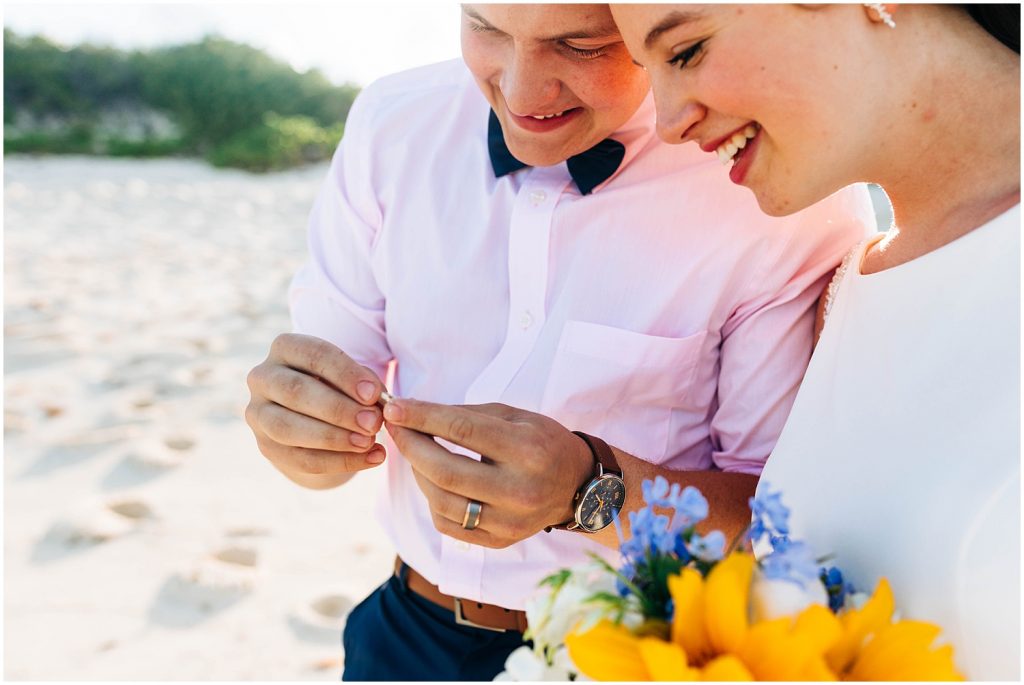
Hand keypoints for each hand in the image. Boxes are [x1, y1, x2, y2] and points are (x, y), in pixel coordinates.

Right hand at [245, 333, 387, 486]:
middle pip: (295, 391)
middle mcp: (263, 377)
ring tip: (368, 442)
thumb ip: (365, 385)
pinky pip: (300, 458)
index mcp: (286, 348)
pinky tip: (370, 458)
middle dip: (338, 409)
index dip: (345, 374)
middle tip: (373, 423)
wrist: (317, 421)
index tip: (374, 394)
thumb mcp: (353, 378)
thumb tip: (377, 401)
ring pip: (289, 428)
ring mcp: (258, 414)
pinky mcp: (266, 446)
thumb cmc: (340, 388)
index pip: (313, 355)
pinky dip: (339, 461)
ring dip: (333, 438)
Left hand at [382, 399, 593, 547]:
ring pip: (442, 501)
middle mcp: (519, 489)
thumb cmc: (542, 442)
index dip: (422, 418)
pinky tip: (432, 480)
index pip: (462, 431)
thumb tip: (414, 413)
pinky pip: (449, 524)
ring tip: (414, 453)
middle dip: (411, 447)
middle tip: (395, 428)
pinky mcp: (500, 540)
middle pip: (445, 471)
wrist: (578, 486)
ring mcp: (510, 521)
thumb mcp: (514, 416)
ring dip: (417, 474)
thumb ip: (466, 415)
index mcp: (527, 450)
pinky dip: (432, 500)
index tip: (395, 408)